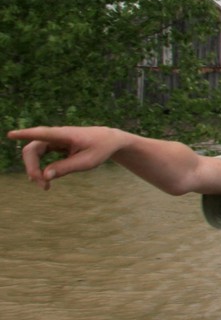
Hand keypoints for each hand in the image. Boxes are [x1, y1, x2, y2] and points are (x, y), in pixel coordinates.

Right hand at [6, 126, 122, 189]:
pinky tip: (42, 179)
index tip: (11, 135)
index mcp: (65, 135)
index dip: (26, 134)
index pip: (42, 133)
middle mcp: (56, 135)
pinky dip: (39, 167)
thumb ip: (66, 168)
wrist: (109, 141)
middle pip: (33, 149)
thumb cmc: (100, 149)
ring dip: (35, 169)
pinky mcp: (55, 145)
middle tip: (43, 185)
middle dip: (32, 167)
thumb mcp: (87, 162)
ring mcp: (54, 140)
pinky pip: (40, 155)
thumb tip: (44, 176)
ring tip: (44, 187)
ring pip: (34, 153)